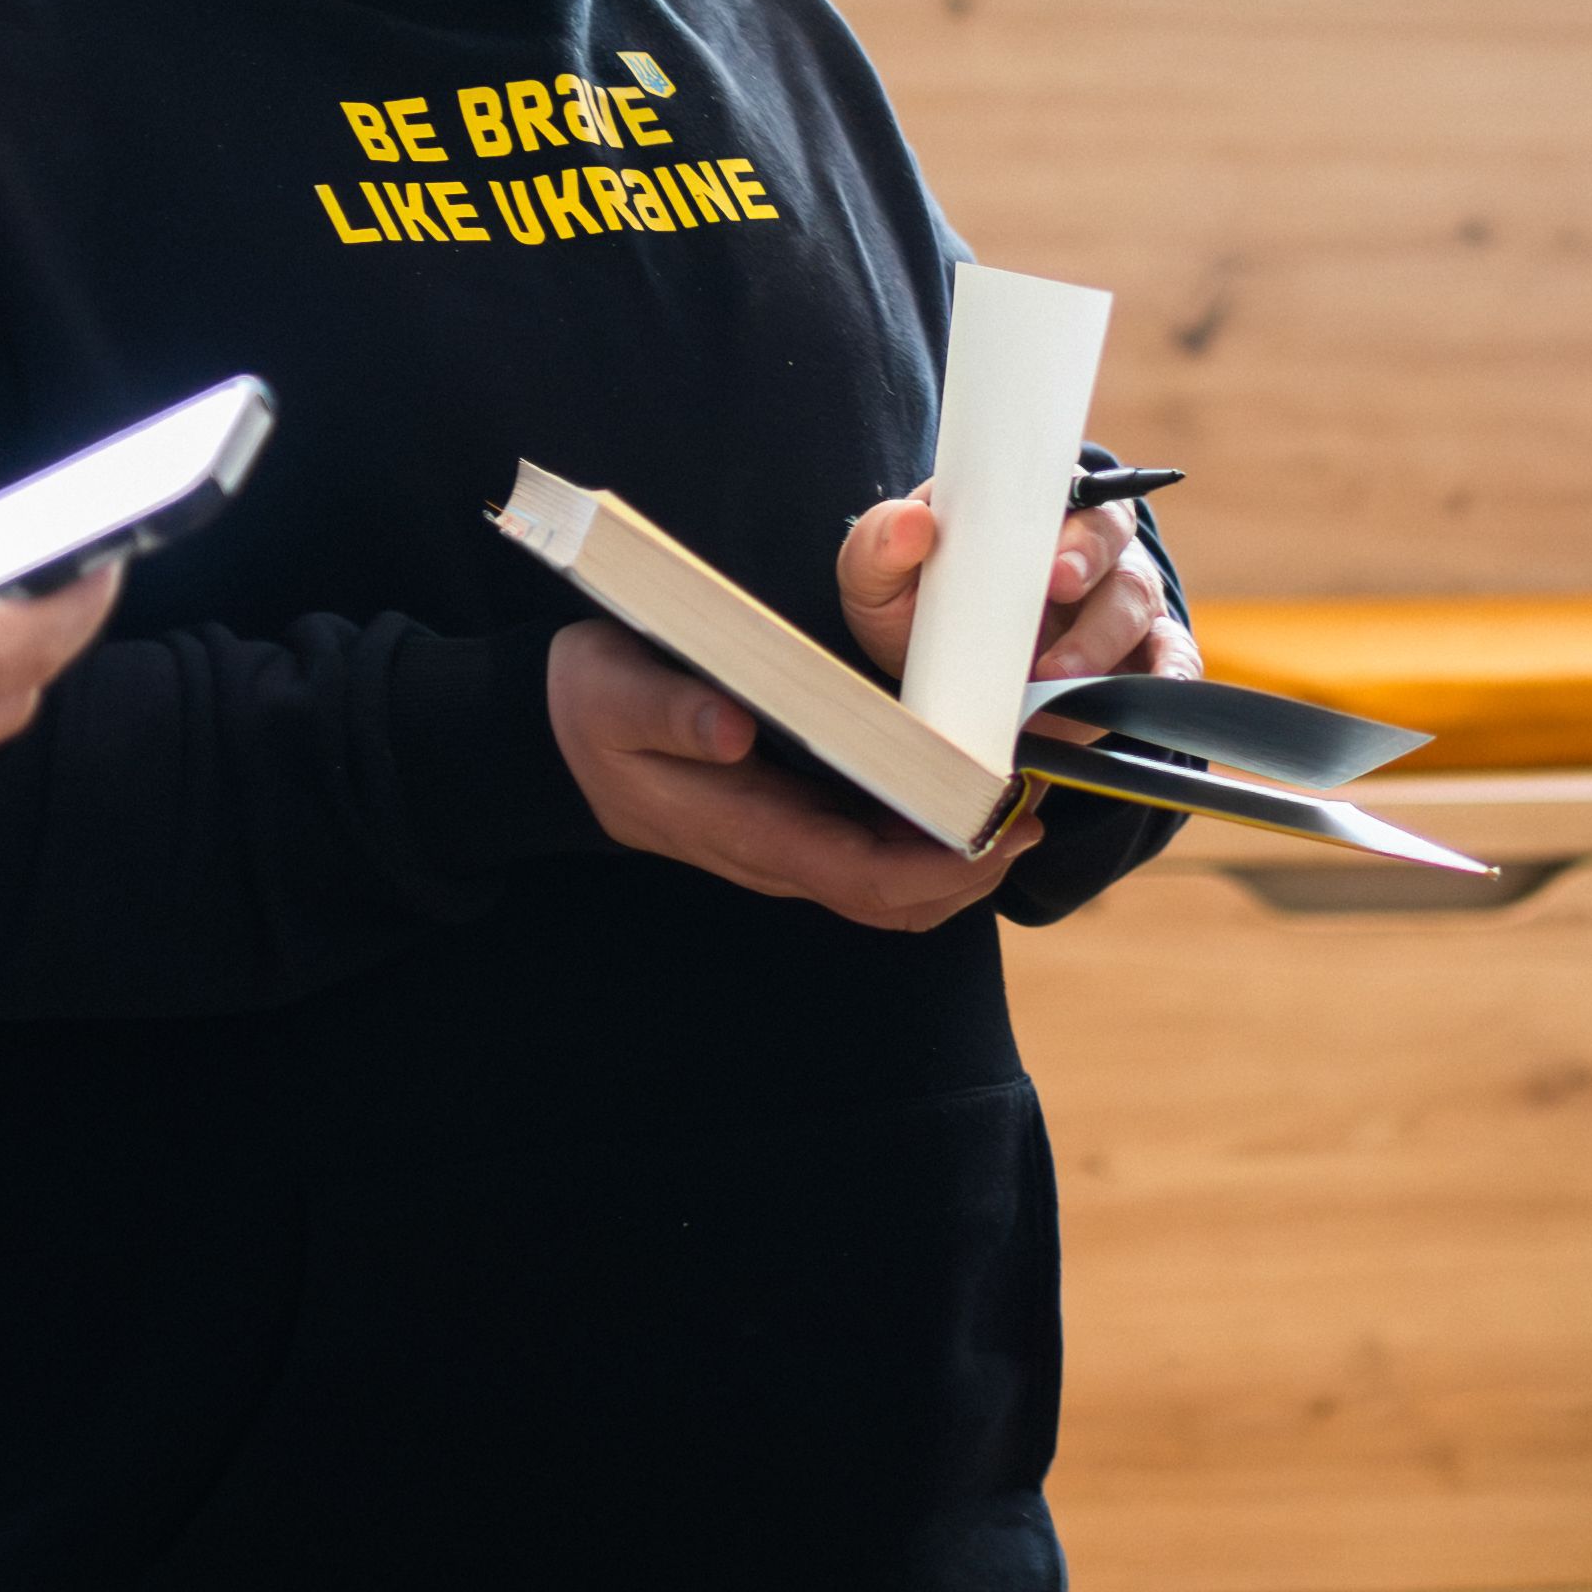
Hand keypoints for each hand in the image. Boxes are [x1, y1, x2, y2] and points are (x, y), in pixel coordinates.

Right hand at [546, 621, 1037, 929]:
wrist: (555, 735)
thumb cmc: (591, 706)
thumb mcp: (611, 692)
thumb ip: (668, 711)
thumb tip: (733, 730)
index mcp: (742, 829)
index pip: (859, 874)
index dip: (940, 866)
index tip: (1004, 828)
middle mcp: (773, 854)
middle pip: (893, 899)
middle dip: (973, 870)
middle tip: (1035, 812)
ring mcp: (786, 848)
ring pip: (891, 889)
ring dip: (961, 863)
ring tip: (1019, 808)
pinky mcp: (794, 827)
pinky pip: (876, 858)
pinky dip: (931, 842)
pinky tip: (966, 799)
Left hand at [832, 490, 1191, 694]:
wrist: (932, 670)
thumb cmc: (914, 604)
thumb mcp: (878, 576)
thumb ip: (882, 543)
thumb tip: (914, 523)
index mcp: (1030, 506)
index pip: (1063, 490)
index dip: (1062, 520)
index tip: (1047, 560)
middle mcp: (1085, 544)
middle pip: (1110, 539)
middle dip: (1089, 565)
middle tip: (1057, 591)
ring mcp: (1113, 599)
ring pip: (1135, 600)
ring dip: (1103, 637)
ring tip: (1058, 676)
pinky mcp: (1134, 654)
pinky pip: (1171, 652)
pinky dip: (1172, 669)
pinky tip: (1156, 689)